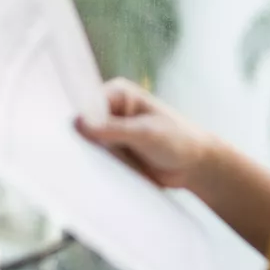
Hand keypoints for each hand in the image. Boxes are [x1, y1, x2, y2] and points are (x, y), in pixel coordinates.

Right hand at [75, 78, 216, 189]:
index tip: (74, 139)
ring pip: (86, 143)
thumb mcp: (145, 133)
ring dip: (87, 156)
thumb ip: (113, 129)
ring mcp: (109, 132)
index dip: (79, 122)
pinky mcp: (112, 152)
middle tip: (78, 156)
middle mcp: (110, 110)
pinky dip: (94, 166)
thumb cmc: (177, 141)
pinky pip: (95, 159)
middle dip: (80, 140)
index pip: (86, 104)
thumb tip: (78, 123)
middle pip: (83, 124)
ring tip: (87, 168)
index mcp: (118, 94)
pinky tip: (93, 175)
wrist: (195, 166)